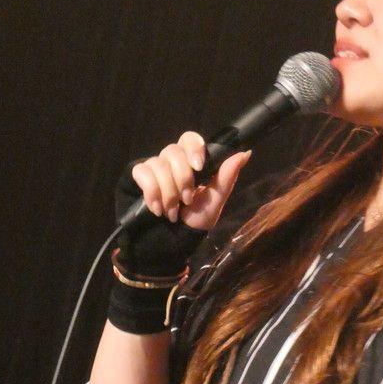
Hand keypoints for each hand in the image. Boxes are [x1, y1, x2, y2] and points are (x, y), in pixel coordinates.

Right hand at [131, 132, 250, 229]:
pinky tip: (157, 209)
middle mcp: (171, 161)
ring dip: (168, 192)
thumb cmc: (193, 222)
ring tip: (172, 212)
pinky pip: (143, 173)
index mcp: (191, 163)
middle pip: (174, 151)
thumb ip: (227, 178)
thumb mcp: (213, 202)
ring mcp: (153, 168)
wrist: (170, 243)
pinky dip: (152, 193)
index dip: (193, 148)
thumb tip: (245, 153)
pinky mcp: (137, 176)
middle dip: (183, 179)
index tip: (199, 167)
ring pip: (158, 164)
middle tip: (187, 200)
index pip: (190, 139)